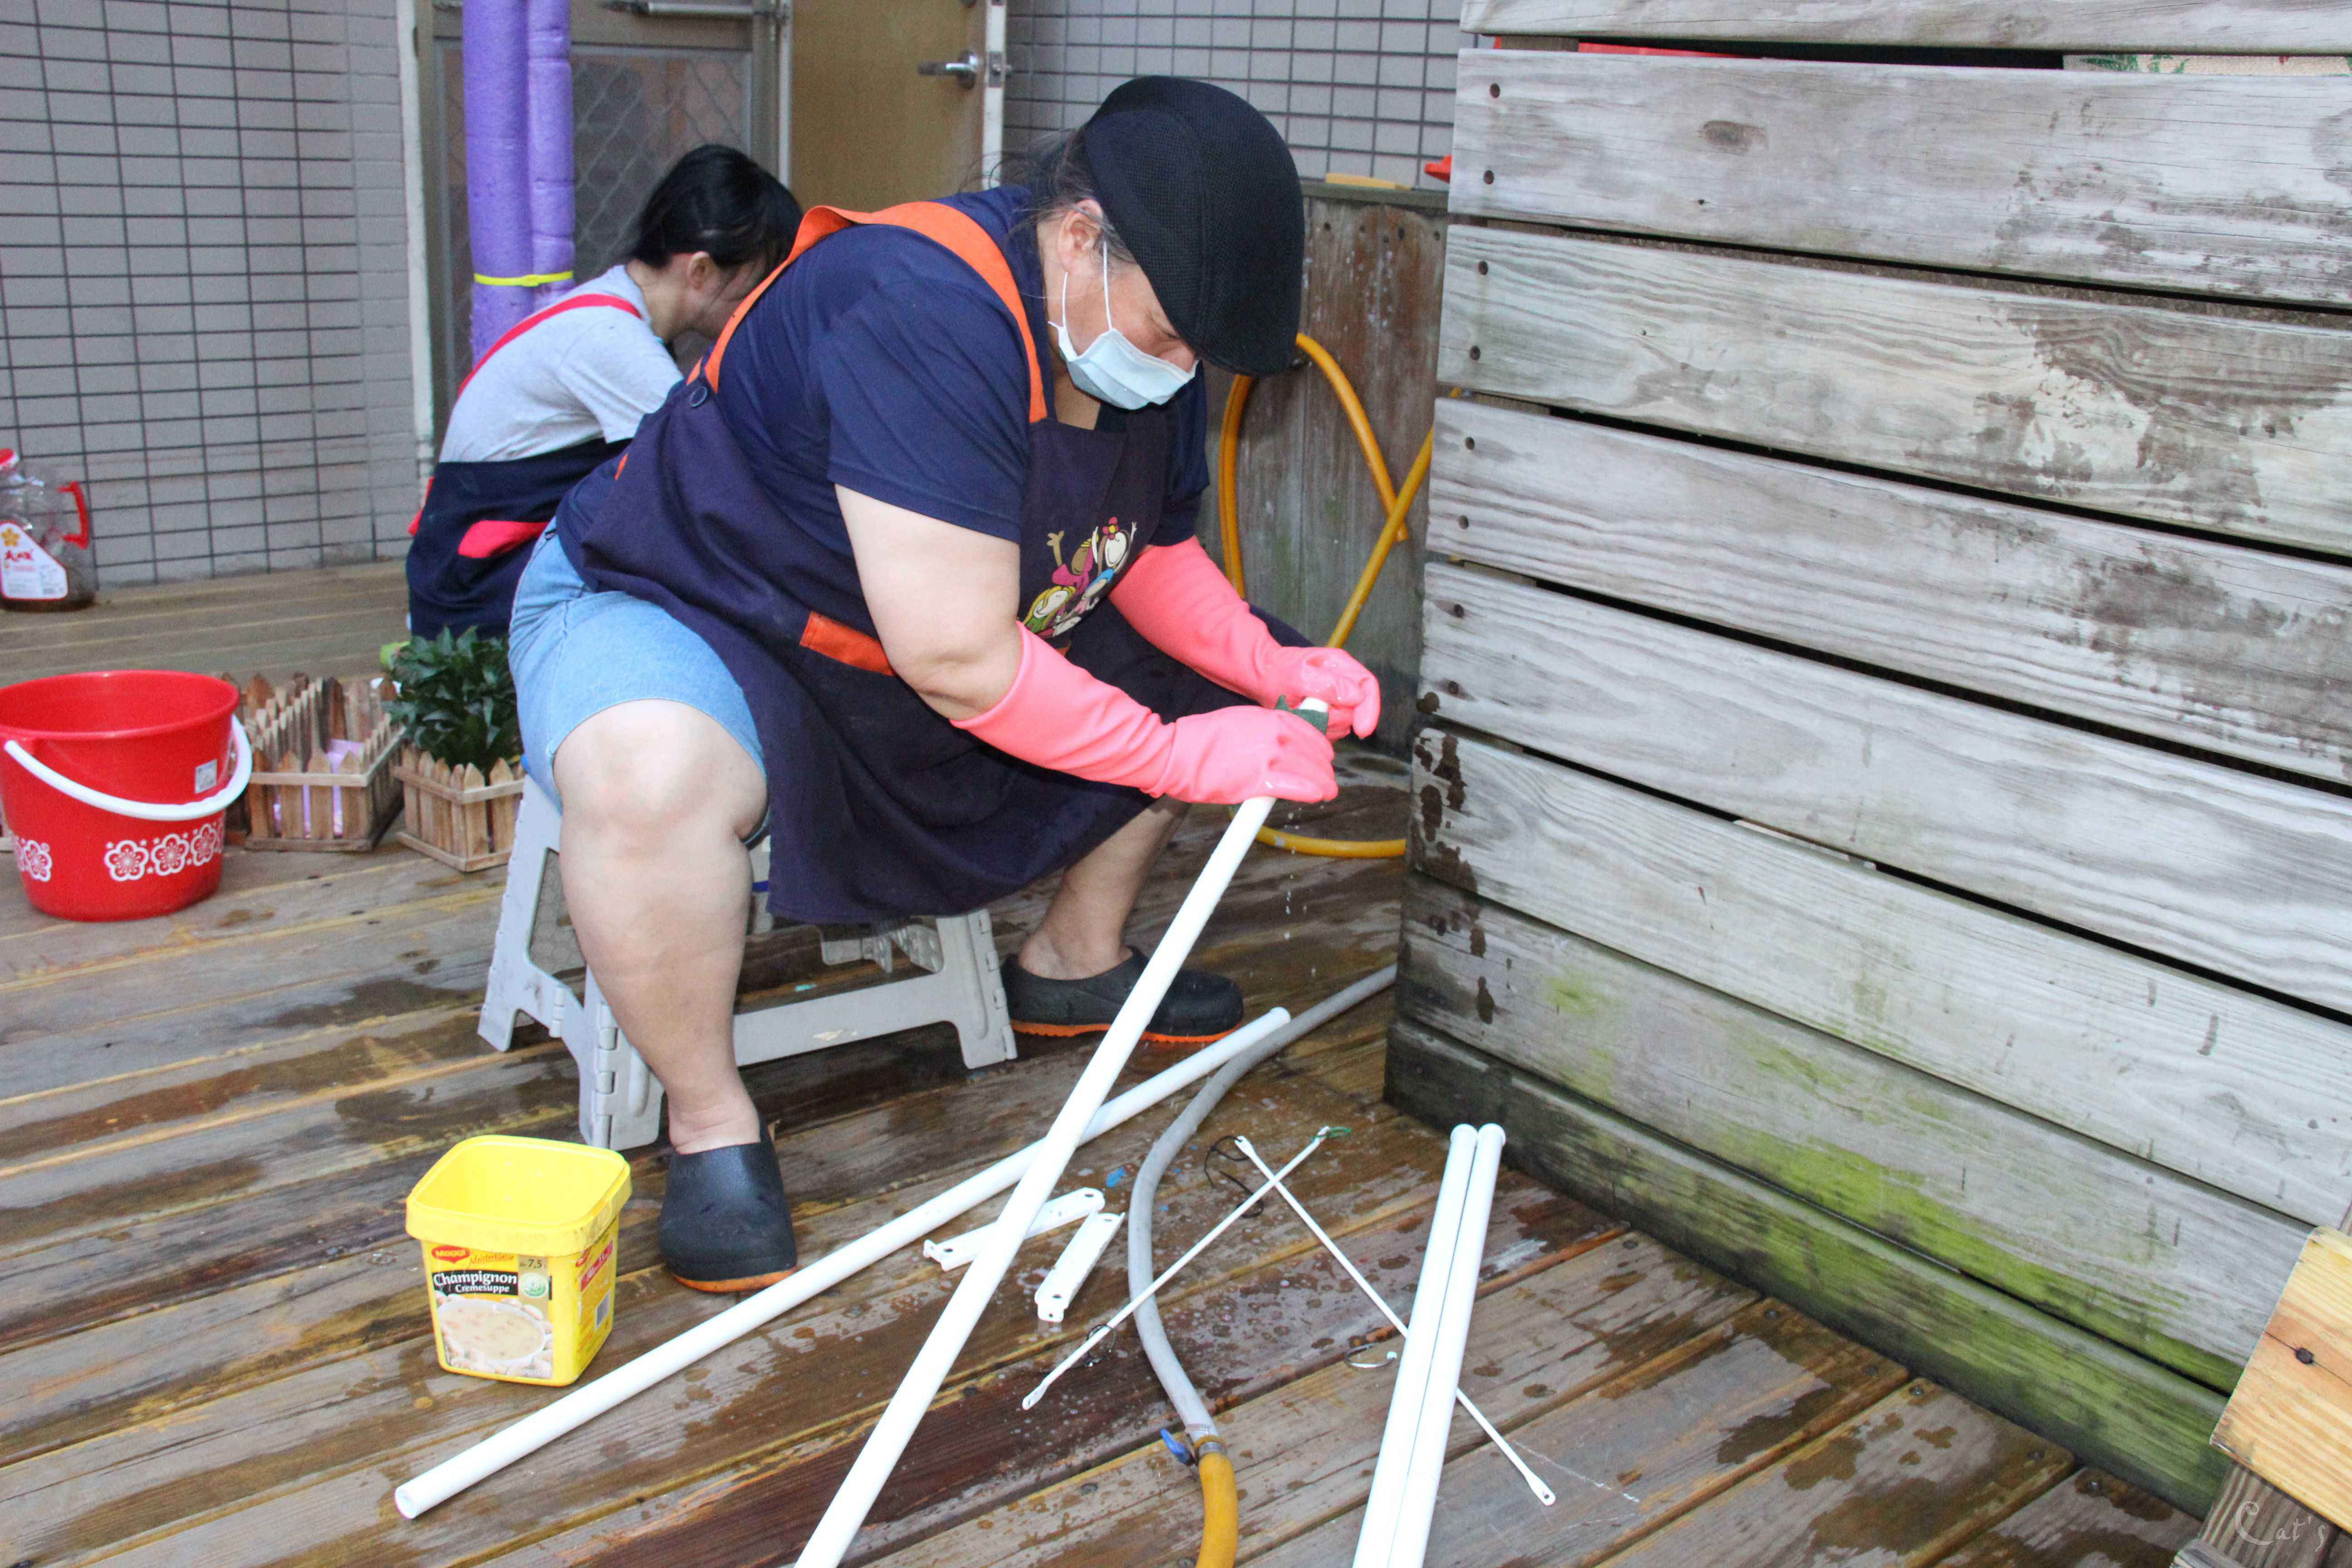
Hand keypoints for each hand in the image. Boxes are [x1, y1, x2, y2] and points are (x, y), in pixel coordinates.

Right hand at [1151, 705, 1337, 804]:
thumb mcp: (1241, 720)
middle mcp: (1276, 734)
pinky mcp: (1260, 780)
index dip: (1320, 749)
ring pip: (1312, 772)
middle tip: (1326, 780)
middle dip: (1323, 768)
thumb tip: (1281, 743)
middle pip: (1316, 753)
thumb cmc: (1203, 739)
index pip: (1312, 733)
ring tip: (1326, 792)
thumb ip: (1266, 729)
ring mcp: (1270, 756)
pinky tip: (1317, 796)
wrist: (1178, 752)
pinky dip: (1312, 792)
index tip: (1322, 759)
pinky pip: (1299, 787)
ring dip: (1323, 783)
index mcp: (1272, 717)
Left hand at [1256, 646, 1380, 738]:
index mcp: (1342, 666)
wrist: (1264, 678)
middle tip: (1307, 710)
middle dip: (1335, 717)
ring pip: (1342, 725)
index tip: (1362, 730)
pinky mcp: (1328, 717)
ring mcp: (1337, 701)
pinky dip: (1316, 731)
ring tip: (1301, 712)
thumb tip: (1356, 697)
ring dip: (1322, 725)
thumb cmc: (1279, 670)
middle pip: (1356, 711)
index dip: (1370, 709)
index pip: (1368, 686)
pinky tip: (1302, 720)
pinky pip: (1330, 732)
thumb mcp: (1300, 674)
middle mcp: (1344, 684)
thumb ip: (1327, 684)